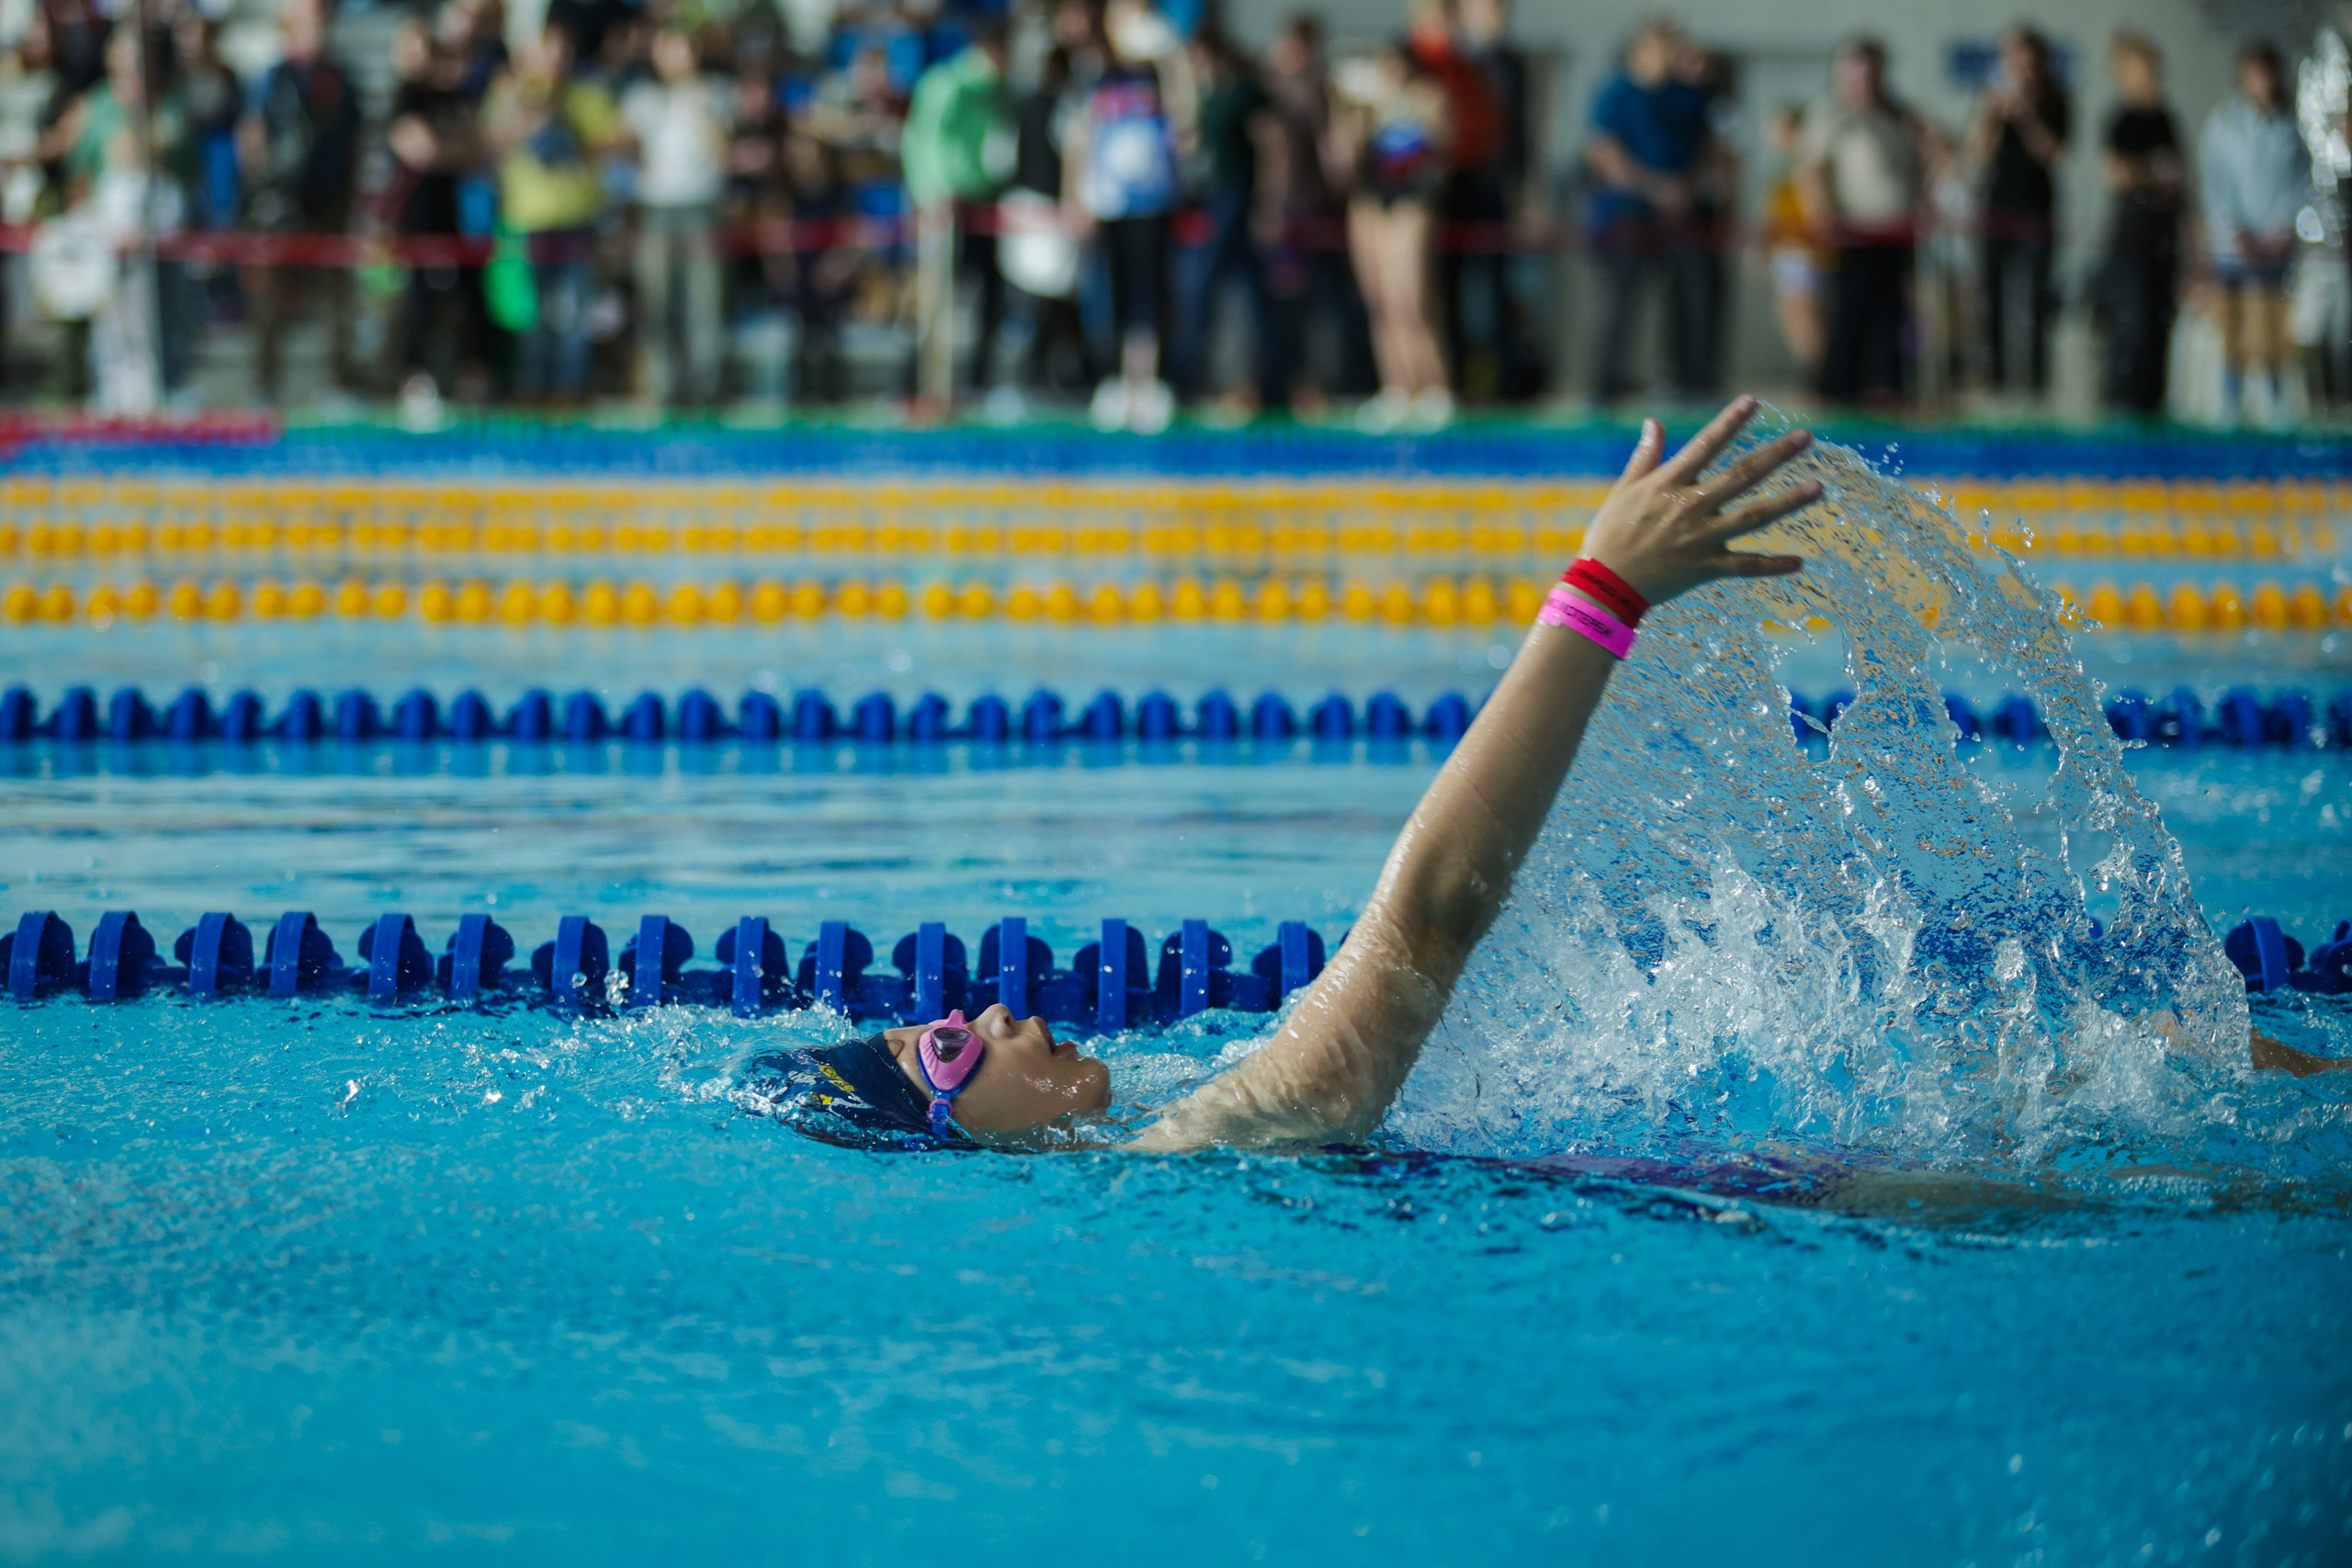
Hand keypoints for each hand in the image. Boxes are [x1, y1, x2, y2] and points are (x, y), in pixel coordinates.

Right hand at [1578, 395, 1818, 605]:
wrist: (1602, 587)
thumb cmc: (1609, 536)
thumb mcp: (1623, 491)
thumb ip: (1645, 456)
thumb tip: (1652, 422)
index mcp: (1668, 484)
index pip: (1705, 445)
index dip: (1729, 422)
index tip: (1754, 401)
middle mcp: (1689, 507)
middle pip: (1741, 476)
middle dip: (1775, 455)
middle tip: (1807, 437)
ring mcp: (1700, 539)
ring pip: (1752, 517)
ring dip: (1787, 503)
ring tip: (1818, 488)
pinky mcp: (1704, 569)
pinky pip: (1744, 566)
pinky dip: (1772, 566)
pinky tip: (1800, 562)